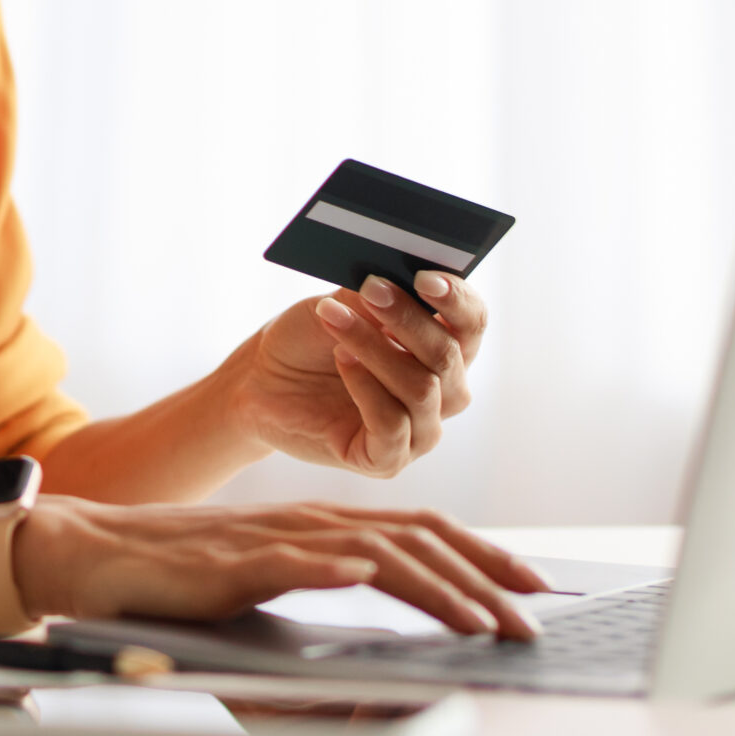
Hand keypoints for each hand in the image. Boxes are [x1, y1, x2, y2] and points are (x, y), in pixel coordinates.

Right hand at [14, 495, 549, 637]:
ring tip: (479, 622)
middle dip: (482, 580)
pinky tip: (361, 577)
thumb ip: (321, 580)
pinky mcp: (226, 564)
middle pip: (412, 539)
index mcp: (321, 524)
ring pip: (366, 553)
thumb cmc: (181, 573)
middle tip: (531, 621)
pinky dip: (326, 569)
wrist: (97, 554)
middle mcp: (307, 521)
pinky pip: (284, 563)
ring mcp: (269, 539)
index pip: (420, 530)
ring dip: (432, 588)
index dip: (482, 554)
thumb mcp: (269, 574)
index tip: (532, 588)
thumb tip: (380, 603)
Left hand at [226, 272, 486, 476]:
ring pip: (420, 389)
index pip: (471, 324)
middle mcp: (443, 393)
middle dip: (407, 318)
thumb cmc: (310, 339)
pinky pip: (392, 425)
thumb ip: (377, 294)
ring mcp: (419, 431)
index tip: (425, 277)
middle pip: (448, 356)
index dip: (457, 299)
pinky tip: (341, 360)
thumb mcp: (343, 304)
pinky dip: (365, 387)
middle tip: (369, 289)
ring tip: (333, 318)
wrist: (263, 381)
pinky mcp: (387, 460)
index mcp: (444, 349)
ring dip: (374, 348)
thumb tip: (399, 275)